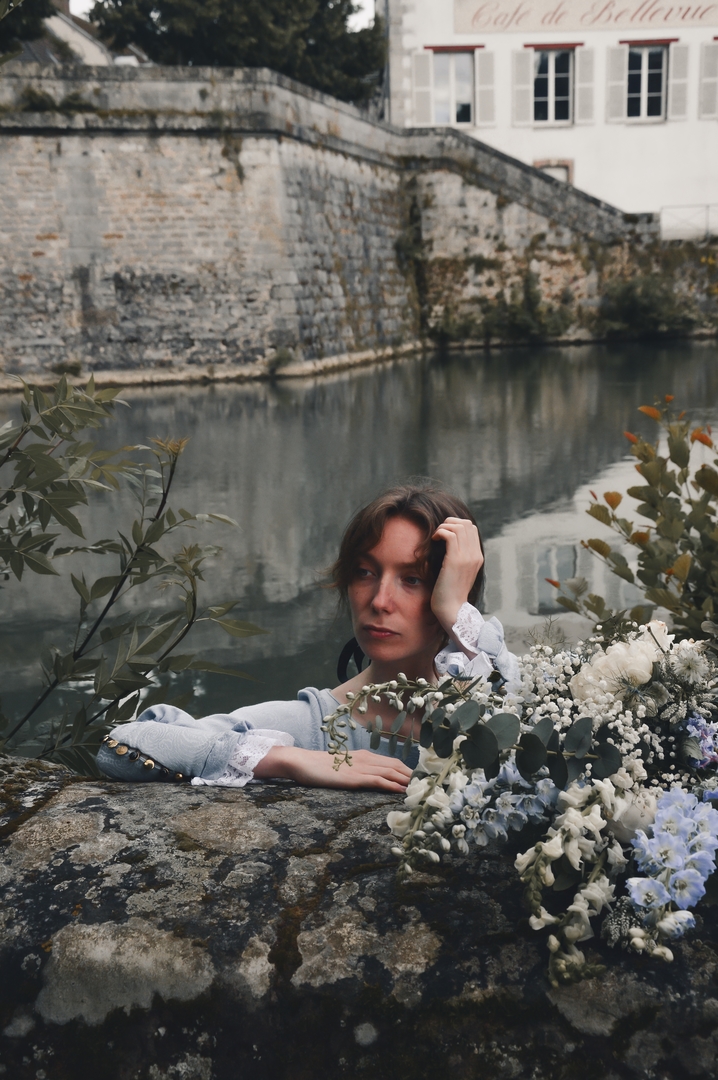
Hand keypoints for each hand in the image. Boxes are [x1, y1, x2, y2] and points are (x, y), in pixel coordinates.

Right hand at [253, 746, 411, 792]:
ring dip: (409, 782)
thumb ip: (359, 771)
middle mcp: (368, 759)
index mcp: (366, 756)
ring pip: (392, 773)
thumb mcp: (344, 767)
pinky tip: (403, 792)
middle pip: (398, 767)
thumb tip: (373, 781)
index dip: (410, 771)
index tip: (423, 780)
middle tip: (430, 787)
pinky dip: (393, 785)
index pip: (394, 763)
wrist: (303, 762)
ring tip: (423, 790)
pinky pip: (379, 780)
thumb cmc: (321, 767)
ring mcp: (362, 768)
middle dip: (415, 777)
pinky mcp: (355, 778)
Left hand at [430, 516, 483, 634]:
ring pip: (459, 527)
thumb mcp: (458, 572)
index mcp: (477, 557)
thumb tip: (447, 545)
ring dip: (444, 527)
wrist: (451, 609)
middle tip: (439, 533)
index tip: (444, 533)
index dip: (456, 525)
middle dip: (450, 522)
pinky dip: (440, 532)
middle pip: (467, 524)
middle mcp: (475, 555)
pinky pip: (450, 535)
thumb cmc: (449, 593)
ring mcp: (467, 557)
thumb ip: (458, 558)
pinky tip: (433, 540)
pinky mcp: (455, 561)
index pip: (472, 528)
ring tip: (436, 536)